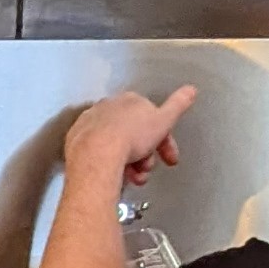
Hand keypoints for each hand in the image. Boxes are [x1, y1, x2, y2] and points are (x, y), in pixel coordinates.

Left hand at [62, 85, 195, 187]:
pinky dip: (111, 163)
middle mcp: (108, 108)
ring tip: (134, 177)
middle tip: (148, 170)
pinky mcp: (77, 139)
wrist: (96, 154)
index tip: (170, 158)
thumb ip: (178, 105)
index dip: (165, 141)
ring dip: (131, 164)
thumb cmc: (130, 137)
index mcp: (130, 101)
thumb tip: (190, 90)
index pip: (153, 120)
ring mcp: (91, 123)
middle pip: (134, 135)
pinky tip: (116, 174)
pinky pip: (100, 152)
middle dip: (147, 156)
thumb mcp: (164, 120)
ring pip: (118, 145)